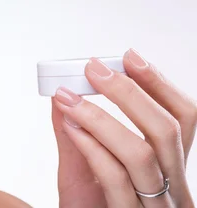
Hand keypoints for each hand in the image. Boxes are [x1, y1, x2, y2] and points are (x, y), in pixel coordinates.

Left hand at [52, 49, 195, 206]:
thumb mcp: (84, 173)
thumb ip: (77, 138)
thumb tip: (63, 96)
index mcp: (170, 173)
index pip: (184, 121)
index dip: (160, 84)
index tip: (129, 57)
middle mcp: (173, 191)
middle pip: (166, 131)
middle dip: (129, 93)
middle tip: (94, 69)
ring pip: (142, 154)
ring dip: (101, 118)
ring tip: (69, 97)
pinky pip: (116, 181)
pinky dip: (92, 147)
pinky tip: (70, 126)